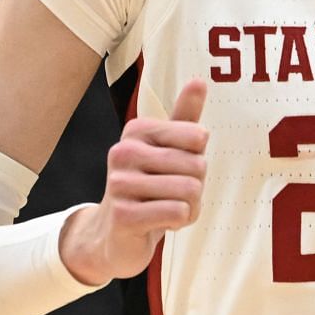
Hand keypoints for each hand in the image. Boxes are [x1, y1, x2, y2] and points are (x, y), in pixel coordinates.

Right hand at [59, 79, 208, 284]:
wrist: (115, 234)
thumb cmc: (148, 187)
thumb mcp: (168, 149)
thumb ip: (184, 118)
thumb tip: (199, 80)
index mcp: (137, 130)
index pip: (197, 137)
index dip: (198, 159)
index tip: (178, 168)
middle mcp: (124, 152)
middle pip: (197, 165)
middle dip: (196, 186)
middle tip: (173, 194)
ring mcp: (120, 184)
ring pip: (190, 190)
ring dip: (190, 206)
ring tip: (167, 208)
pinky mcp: (124, 215)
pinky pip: (177, 212)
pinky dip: (179, 221)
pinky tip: (161, 222)